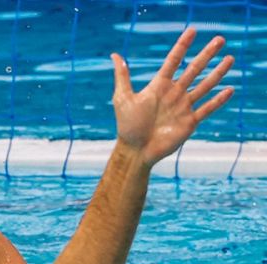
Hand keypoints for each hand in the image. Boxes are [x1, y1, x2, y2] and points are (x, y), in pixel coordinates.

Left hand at [111, 28, 233, 166]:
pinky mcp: (190, 121)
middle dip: (207, 55)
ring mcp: (183, 106)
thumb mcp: (123, 98)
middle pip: (194, 69)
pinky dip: (218, 100)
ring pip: (205, 86)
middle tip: (220, 40)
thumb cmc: (127, 125)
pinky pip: (207, 109)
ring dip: (217, 73)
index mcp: (159, 86)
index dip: (182, 46)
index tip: (192, 31)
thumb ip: (122, 76)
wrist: (135, 150)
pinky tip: (229, 90)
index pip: (173, 61)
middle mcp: (174, 93)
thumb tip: (115, 55)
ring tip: (229, 59)